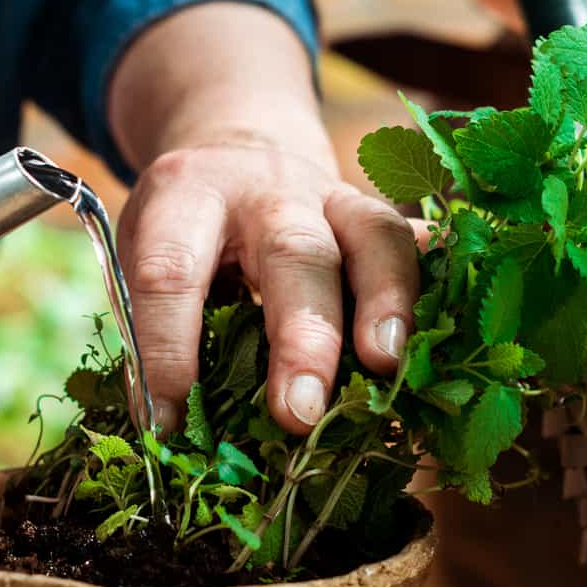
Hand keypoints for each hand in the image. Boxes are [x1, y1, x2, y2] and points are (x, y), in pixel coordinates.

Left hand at [116, 137, 419, 435]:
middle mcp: (266, 189)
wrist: (232, 157)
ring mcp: (332, 195)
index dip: (170, 347)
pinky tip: (444, 327)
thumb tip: (174, 429)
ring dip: (386, 303)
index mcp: (186, 197)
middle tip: (300, 412)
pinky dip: (435, 281)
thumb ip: (154, 327)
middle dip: (303, 338)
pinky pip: (416, 243)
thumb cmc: (183, 229)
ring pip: (373, 236)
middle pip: (294, 253)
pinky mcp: (376, 213)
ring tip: (386, 366)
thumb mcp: (142, 258)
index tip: (173, 419)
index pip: (173, 270)